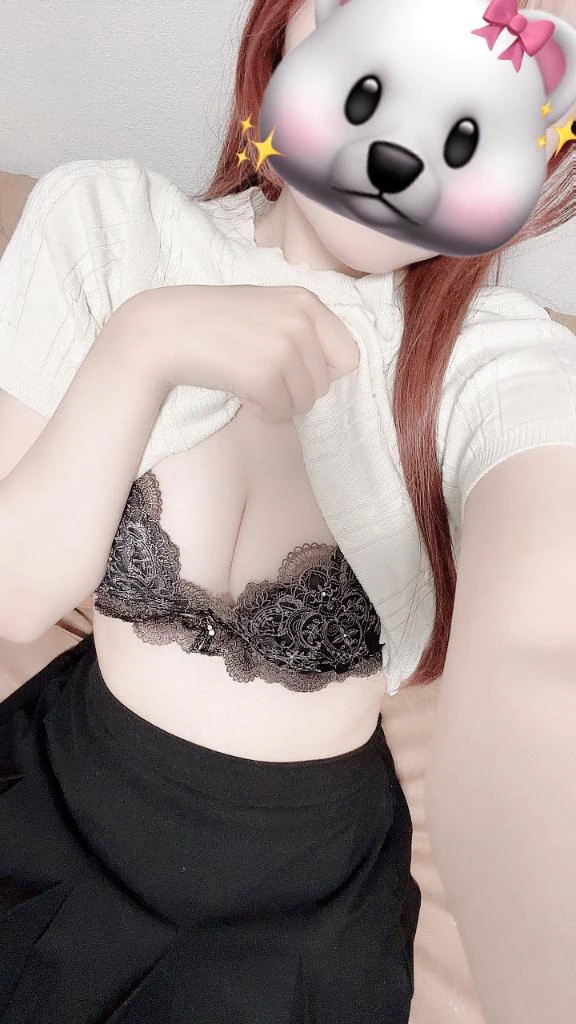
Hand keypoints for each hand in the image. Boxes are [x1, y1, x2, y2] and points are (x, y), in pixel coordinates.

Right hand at [127, 283, 358, 422]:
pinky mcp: (266, 373)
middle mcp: (302, 320)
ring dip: (279, 402)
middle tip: (261, 377)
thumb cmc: (213, 322)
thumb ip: (301, 329)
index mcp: (307, 301)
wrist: (165, 330)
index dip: (323, 372)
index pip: (348, 355)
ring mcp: (285, 346)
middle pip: (326, 384)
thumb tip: (330, 370)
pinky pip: (282, 412)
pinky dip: (262, 410)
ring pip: (306, 402)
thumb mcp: (268, 309)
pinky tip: (241, 392)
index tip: (293, 372)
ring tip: (249, 382)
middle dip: (296, 390)